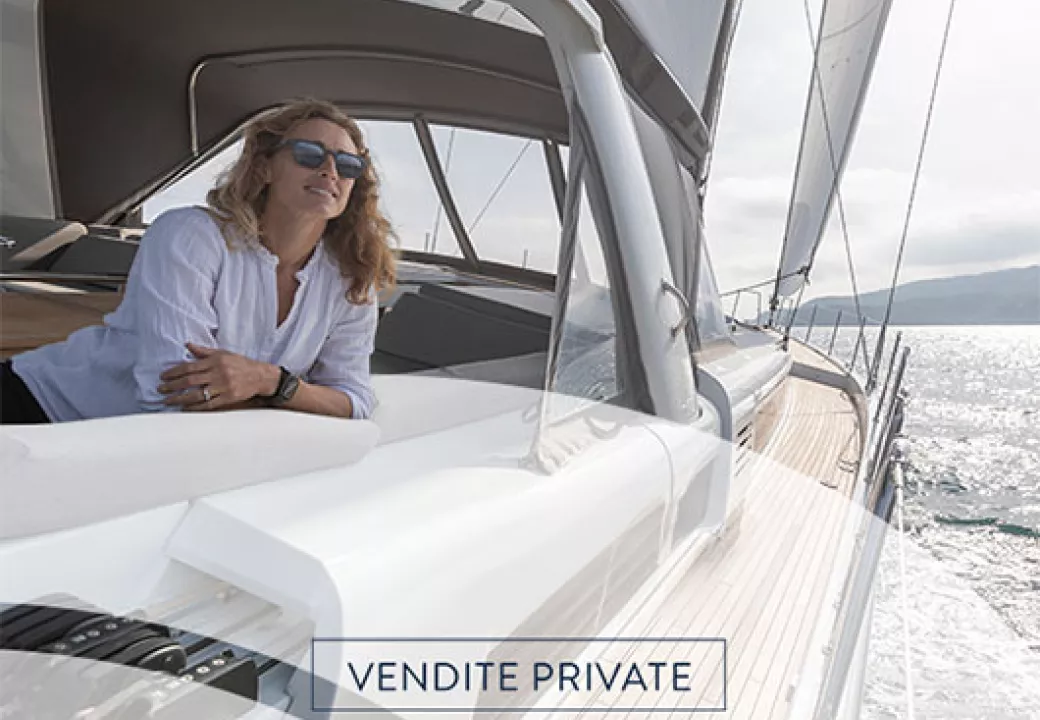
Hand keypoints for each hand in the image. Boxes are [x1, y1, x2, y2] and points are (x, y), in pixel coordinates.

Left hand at [158, 343, 278, 410]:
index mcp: (215, 361)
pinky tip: (185, 408)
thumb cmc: (240, 363)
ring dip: (180, 399)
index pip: (189, 367)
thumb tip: (187, 345)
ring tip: (168, 401)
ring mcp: (223, 387)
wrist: (260, 376)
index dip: (174, 372)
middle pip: (190, 381)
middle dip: (172, 386)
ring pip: (197, 395)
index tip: (163, 377)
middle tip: (160, 389)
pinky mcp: (228, 398)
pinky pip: (208, 405)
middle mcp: (218, 374)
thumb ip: (204, 351)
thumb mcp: (223, 353)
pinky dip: (195, 407)